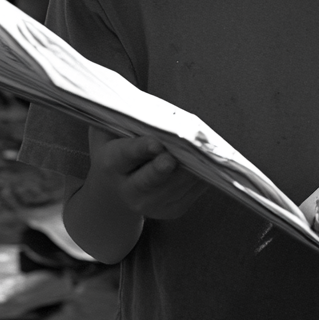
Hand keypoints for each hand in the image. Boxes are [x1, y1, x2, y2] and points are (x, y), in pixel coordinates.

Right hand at [88, 130, 205, 219]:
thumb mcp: (113, 129)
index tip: (155, 143)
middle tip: (173, 158)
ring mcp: (151, 204)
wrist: (116, 186)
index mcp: (111, 164)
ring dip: (190, 168)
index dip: (141, 149)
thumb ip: (128, 119)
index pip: (126, 155)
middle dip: (162, 169)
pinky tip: (207, 159)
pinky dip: (201, 174)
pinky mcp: (172, 210)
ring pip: (175, 186)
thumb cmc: (119, 144)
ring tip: (202, 149)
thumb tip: (155, 110)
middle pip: (149, 180)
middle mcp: (129, 191)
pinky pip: (191, 191)